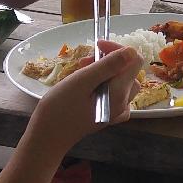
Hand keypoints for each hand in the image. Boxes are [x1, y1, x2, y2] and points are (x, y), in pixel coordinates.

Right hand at [25, 43, 142, 157]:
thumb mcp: (82, 80)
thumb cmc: (60, 107)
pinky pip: (114, 94)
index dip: (118, 48)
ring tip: (82, 72)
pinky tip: (89, 87)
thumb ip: (108, 66)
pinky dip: (104, 85)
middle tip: (84, 62)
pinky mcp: (107, 116)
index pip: (134, 61)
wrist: (48, 136)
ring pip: (120, 81)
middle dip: (108, 60)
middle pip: (127, 71)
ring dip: (104, 72)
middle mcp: (122, 103)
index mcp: (119, 94)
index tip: (97, 46)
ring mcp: (116, 111)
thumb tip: (131, 51)